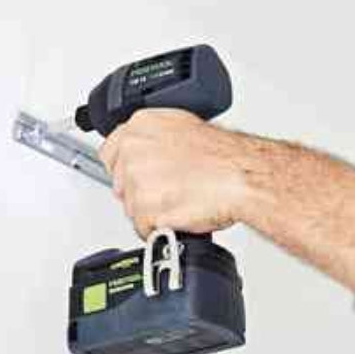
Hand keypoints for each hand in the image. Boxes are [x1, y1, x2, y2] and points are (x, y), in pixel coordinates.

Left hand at [99, 109, 246, 239]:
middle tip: (170, 191)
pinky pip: (144, 228)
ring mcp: (137, 180)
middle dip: (142, 191)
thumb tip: (154, 150)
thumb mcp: (187, 129)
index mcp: (142, 125)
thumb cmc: (226, 158)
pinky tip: (180, 215)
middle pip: (121, 182)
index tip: (142, 176)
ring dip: (153, 211)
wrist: (243, 178)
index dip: (128, 169)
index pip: (111, 152)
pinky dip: (160, 228)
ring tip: (181, 201)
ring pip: (132, 207)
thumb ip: (159, 138)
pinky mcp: (145, 209)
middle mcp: (134, 150)